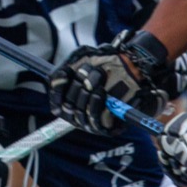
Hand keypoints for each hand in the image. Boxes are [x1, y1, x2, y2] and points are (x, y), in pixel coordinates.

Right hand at [48, 31, 170, 133]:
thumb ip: (63, 70)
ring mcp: (90, 122)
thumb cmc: (104, 63)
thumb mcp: (80, 59)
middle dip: (77, 86)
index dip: (57, 91)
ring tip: (98, 78)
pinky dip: (96, 105)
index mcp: (68, 101)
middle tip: (88, 71)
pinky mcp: (105, 128)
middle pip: (68, 107)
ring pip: (80, 113)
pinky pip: (95, 121)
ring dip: (87, 93)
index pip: (56, 102)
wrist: (130, 68)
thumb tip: (56, 80)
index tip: (64, 75)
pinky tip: (101, 92)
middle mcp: (77, 114)